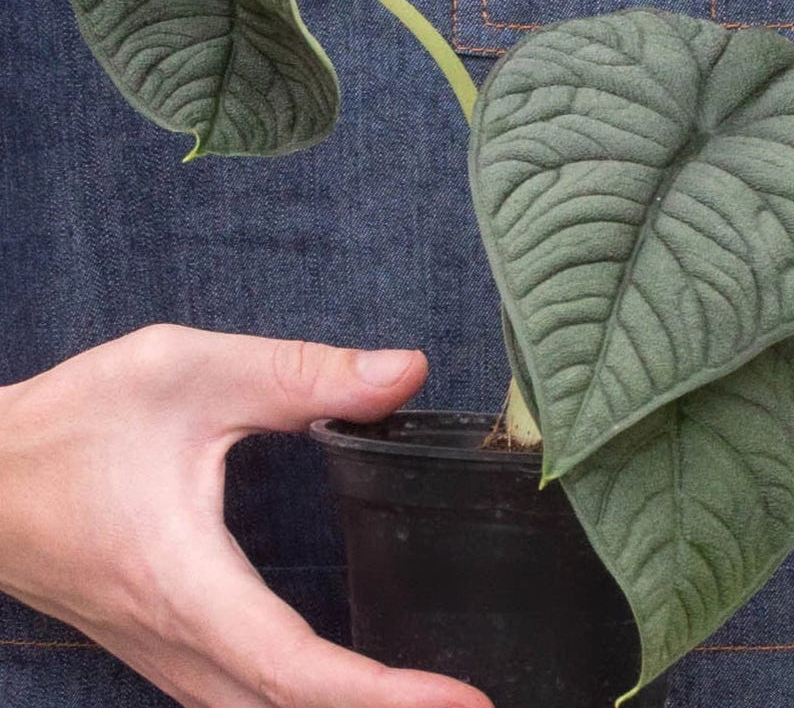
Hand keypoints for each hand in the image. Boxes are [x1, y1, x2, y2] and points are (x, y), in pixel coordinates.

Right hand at [0, 325, 492, 707]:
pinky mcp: (158, 646)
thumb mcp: (189, 371)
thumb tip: (405, 373)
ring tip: (421, 700)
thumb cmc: (74, 421)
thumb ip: (300, 373)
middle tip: (467, 705)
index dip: (385, 698)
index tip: (464, 703)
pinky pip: (236, 702)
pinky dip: (297, 706)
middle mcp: (175, 643)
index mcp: (186, 583)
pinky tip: (337, 686)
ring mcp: (161, 657)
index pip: (297, 670)